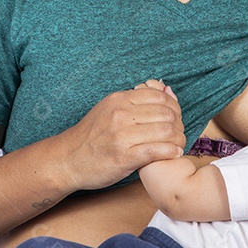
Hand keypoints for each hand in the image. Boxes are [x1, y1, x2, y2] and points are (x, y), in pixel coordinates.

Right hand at [57, 81, 183, 190]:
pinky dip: (171, 152)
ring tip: (179, 144)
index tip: (176, 117)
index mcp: (119, 100)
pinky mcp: (124, 157)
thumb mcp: (109, 108)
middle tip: (180, 132)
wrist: (67, 159)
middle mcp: (121, 114)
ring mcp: (122, 136)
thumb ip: (136, 99)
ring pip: (165, 132)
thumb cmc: (91, 135)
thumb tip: (165, 87)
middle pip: (166, 114)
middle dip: (179, 124)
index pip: (159, 96)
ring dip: (178, 139)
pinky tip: (174, 153)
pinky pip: (157, 151)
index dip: (174, 106)